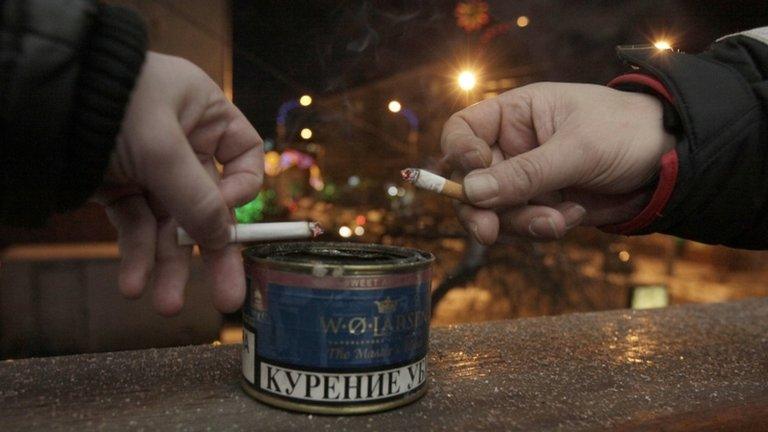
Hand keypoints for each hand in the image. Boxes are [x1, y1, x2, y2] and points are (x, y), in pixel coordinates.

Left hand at [95, 52, 262, 315]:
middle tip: (226, 297)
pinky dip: (136, 255)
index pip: (244, 157)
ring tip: (166, 305)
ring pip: (171, 224)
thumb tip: (222, 240)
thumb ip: (195, 196)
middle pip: (211, 203)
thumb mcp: (161, 148)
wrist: (37, 102)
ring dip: (169, 266)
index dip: (241, 189)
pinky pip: (136, 226)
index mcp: (206, 115)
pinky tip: (133, 283)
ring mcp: (152, 168)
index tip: (225, 210)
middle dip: (213, 252)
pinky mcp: (120, 189)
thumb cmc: (111, 103)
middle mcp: (185, 142)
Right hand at [441, 82, 674, 243]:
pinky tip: (574, 216)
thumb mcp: (577, 149)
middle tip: (488, 232)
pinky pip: (521, 226)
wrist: (670, 163)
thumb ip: (526, 173)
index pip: (463, 131)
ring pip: (494, 211)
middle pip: (470, 181)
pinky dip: (542, 228)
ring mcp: (525, 180)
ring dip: (520, 222)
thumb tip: (472, 192)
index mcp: (513, 115)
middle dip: (481, 208)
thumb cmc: (626, 132)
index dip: (458, 154)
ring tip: (560, 220)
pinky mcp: (540, 206)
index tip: (473, 177)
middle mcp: (512, 147)